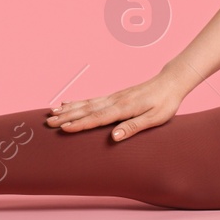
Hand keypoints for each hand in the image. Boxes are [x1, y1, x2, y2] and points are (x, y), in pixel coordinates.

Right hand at [45, 71, 187, 141]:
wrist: (171, 82)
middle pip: (87, 110)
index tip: (63, 129)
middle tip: (48, 123)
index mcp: (124, 108)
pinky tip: (68, 103)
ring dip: (68, 109)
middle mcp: (115, 100)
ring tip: (51, 113)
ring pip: (87, 103)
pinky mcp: (115, 96)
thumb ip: (133, 127)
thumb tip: (113, 137)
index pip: (98, 118)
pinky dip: (78, 102)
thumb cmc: (166, 102)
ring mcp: (114, 97)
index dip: (80, 124)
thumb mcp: (155, 118)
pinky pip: (92, 99)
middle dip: (67, 117)